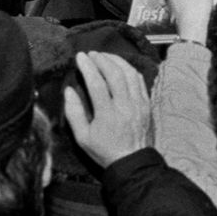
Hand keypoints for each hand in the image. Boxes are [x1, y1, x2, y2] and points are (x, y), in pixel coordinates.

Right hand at [63, 51, 150, 167]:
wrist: (132, 161)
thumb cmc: (105, 150)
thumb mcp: (82, 137)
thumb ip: (74, 113)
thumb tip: (69, 91)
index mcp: (107, 114)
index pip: (97, 83)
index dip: (88, 67)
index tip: (80, 57)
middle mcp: (125, 106)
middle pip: (115, 74)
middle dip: (102, 59)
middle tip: (92, 54)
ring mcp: (139, 104)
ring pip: (130, 74)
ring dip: (118, 61)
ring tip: (105, 56)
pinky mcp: (147, 104)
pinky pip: (140, 81)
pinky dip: (130, 70)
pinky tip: (121, 66)